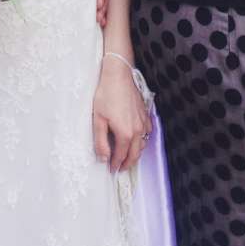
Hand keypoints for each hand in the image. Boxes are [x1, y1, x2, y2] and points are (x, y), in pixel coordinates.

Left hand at [92, 56, 150, 172]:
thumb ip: (101, 141)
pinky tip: (136, 139)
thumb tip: (104, 158)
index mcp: (125, 133)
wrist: (118, 75)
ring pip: (142, 145)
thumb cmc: (106, 95)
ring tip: (127, 157)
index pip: (121, 156)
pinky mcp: (145, 114)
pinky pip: (147, 133)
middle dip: (128, 164)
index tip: (111, 170)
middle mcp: (137, 130)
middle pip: (135, 154)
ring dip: (135, 153)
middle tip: (120, 168)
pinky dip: (142, 140)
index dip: (116, 165)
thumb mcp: (98, 119)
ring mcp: (143, 122)